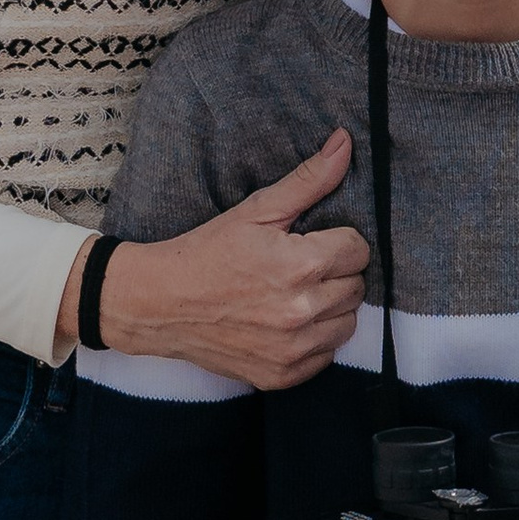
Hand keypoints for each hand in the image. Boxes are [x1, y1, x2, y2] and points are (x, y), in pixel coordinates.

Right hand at [67, 134, 367, 389]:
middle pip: (357, 287)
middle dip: (335, 271)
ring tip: (297, 292)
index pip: (359, 249)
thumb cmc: (207, 251)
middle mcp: (302, 312)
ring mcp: (293, 350)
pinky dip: (315, 340)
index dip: (337, 240)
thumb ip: (308, 180)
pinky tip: (288, 322)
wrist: (160, 303)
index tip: (311, 241)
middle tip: (300, 265)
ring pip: (347, 323)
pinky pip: (326, 356)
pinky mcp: (282, 376)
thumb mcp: (256, 210)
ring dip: (330, 306)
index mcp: (301, 266)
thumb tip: (345, 143)